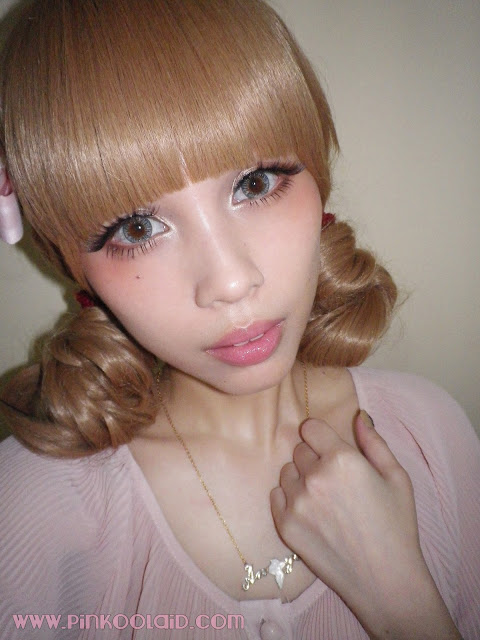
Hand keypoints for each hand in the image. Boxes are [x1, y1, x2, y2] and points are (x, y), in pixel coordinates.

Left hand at [271, 411, 460, 639]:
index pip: (310, 427)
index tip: (328, 446)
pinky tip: (311, 512)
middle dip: (314, 457)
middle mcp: (314, 477)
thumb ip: (374, 441)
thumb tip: (358, 414)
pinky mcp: (285, 525)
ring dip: (300, 478)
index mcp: (342, 459)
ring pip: (287, 472)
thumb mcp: (397, 477)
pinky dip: (289, 498)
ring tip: (324, 499)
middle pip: (299, 449)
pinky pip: (276, 495)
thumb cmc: (396, 526)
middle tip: (334, 479)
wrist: (385, 580)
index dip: (320, 435)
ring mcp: (296, 502)